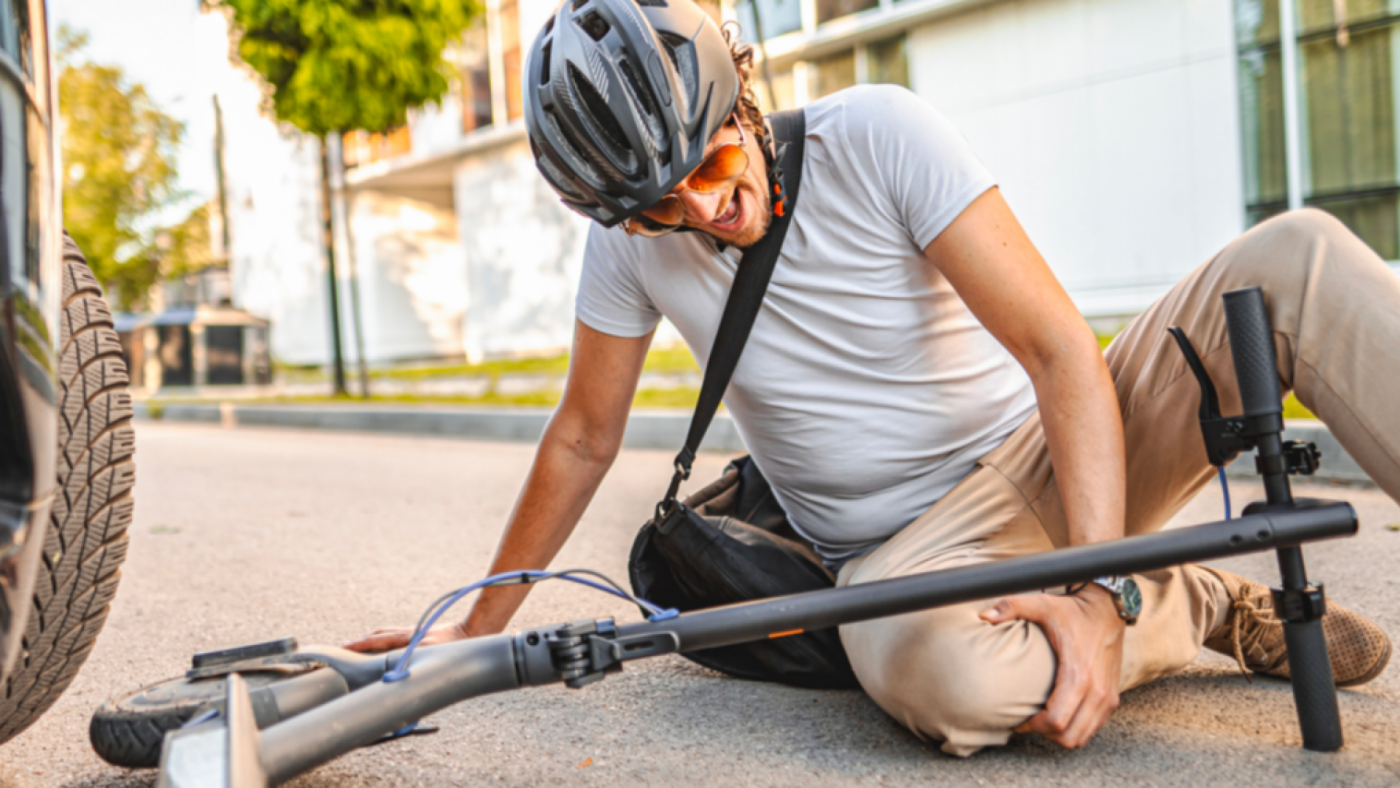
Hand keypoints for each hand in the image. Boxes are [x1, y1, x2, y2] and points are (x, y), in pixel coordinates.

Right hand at [343, 621, 468, 652]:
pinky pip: (394, 639)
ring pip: (385, 636)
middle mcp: (406, 634)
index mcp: (405, 637)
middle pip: (376, 636)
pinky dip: (382, 643)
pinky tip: (382, 651)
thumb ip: (411, 662)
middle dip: (358, 643)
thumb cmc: (454, 644)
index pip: (375, 641)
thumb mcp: (431, 654)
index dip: (357, 645)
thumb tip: (394, 672)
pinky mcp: (418, 636)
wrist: (472, 631)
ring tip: (357, 649)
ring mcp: (411, 634)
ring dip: (370, 642)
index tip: (340, 649)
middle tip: (342, 650)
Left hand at [980, 586, 1125, 748]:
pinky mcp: (1112, 697)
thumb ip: (1012, 607)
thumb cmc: (1074, 610)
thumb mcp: (1042, 604)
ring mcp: (1107, 697)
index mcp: (1079, 675)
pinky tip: (1060, 714)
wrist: (1108, 608)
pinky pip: (1093, 727)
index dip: (1033, 726)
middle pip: (1069, 737)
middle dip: (1045, 734)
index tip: (1018, 720)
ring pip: (1082, 737)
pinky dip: (1076, 728)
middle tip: (1028, 722)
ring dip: (1061, 734)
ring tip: (1042, 720)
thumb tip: (983, 615)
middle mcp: (1097, 691)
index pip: (1056, 721)